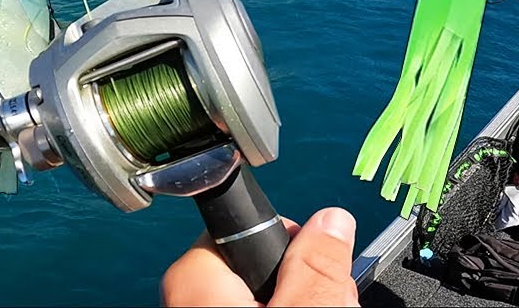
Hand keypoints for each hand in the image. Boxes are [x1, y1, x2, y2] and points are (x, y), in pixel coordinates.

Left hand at [161, 207, 359, 306]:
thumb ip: (317, 264)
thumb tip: (331, 220)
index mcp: (195, 281)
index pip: (239, 225)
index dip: (285, 240)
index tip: (312, 260)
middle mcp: (186, 301)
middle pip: (254, 267)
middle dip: (301, 280)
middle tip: (331, 300)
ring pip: (262, 297)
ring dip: (301, 301)